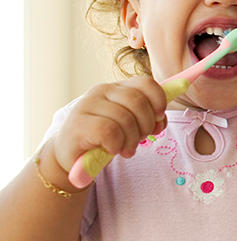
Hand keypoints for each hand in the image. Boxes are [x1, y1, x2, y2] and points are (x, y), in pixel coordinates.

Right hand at [52, 76, 167, 178]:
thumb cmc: (104, 139)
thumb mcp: (129, 125)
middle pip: (138, 101)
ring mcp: (87, 105)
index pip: (146, 83)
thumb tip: (161, 119)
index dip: (159, 101)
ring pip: (125, 118)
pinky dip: (116, 144)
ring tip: (126, 149)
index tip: (158, 120)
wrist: (71, 157)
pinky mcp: (78, 123)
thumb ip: (148, 118)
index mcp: (117, 88)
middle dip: (146, 125)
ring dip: (132, 140)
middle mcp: (101, 91)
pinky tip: (111, 150)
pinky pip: (110, 131)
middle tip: (140, 139)